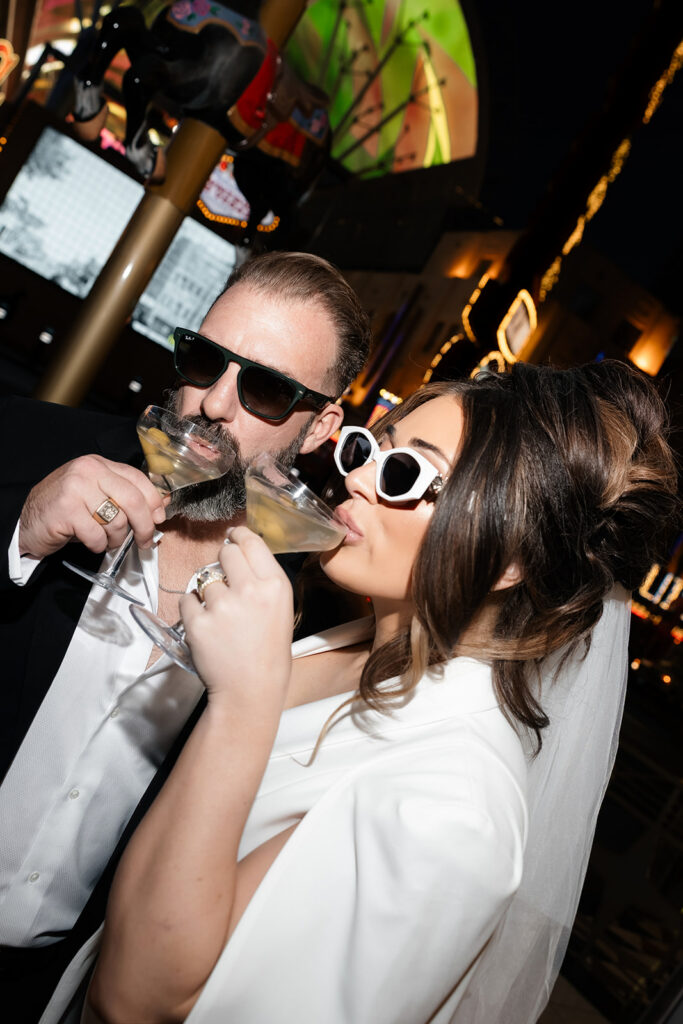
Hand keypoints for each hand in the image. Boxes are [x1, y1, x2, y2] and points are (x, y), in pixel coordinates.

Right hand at [19, 455, 166, 559]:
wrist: (26, 521)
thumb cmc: (65, 510)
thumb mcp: (96, 496)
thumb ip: (123, 497)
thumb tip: (160, 507)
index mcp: (99, 464)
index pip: (137, 478)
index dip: (154, 501)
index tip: (159, 518)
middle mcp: (88, 470)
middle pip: (133, 499)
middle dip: (145, 526)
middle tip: (145, 541)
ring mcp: (76, 488)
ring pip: (117, 520)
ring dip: (116, 539)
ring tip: (106, 540)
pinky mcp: (66, 509)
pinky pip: (97, 535)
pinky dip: (98, 545)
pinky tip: (90, 542)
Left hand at [180, 527, 293, 711]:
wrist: (251, 689)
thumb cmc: (268, 650)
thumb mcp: (281, 607)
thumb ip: (263, 577)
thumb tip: (240, 549)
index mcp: (275, 585)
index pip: (251, 542)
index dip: (238, 536)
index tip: (232, 538)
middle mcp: (250, 590)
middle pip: (226, 553)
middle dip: (222, 562)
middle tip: (225, 580)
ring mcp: (222, 606)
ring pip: (204, 579)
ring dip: (207, 592)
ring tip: (220, 616)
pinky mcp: (198, 623)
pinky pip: (187, 600)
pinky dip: (192, 610)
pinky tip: (207, 626)